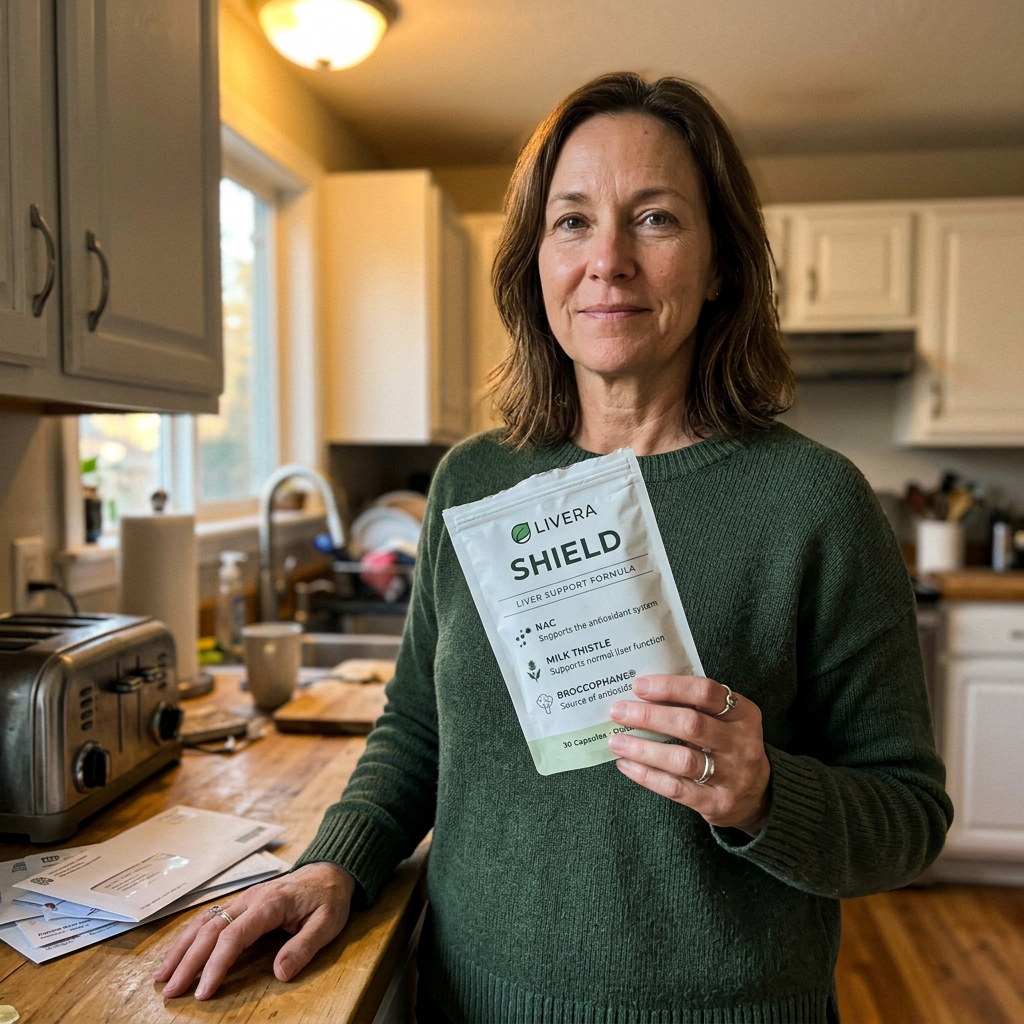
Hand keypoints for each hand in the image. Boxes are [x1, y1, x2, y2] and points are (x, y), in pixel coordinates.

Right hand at [154, 862, 356, 999]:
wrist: (330, 871)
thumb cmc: (328, 898)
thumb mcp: (327, 923)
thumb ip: (304, 947)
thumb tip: (279, 973)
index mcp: (271, 903)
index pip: (235, 935)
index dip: (216, 965)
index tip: (203, 993)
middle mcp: (251, 899)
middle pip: (212, 929)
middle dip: (188, 961)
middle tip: (171, 991)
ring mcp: (243, 899)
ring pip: (205, 922)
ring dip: (182, 948)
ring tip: (162, 976)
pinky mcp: (241, 903)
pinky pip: (210, 919)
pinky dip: (190, 937)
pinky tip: (179, 954)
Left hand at [608, 675, 770, 834]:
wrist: (759, 797)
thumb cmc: (729, 746)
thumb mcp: (727, 720)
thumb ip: (696, 705)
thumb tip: (642, 693)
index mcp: (744, 714)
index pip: (706, 692)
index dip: (671, 687)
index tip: (639, 686)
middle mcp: (742, 744)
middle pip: (691, 725)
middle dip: (650, 717)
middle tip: (619, 712)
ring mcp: (732, 776)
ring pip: (681, 760)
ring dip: (644, 749)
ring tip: (616, 741)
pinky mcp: (717, 803)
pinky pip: (676, 788)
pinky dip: (647, 775)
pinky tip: (626, 764)